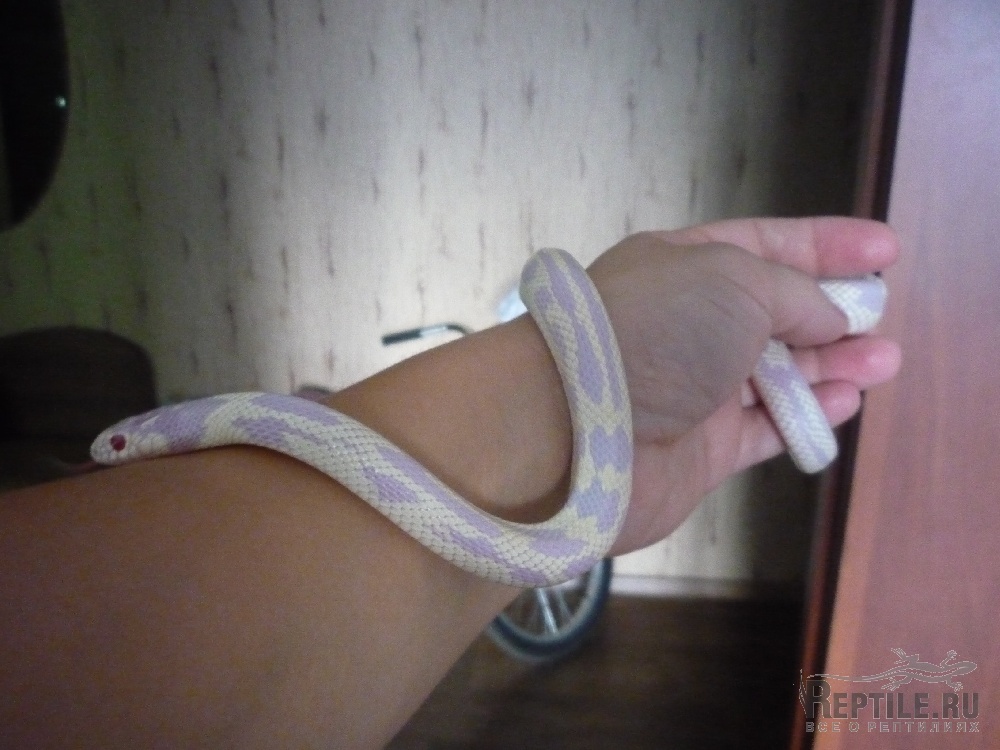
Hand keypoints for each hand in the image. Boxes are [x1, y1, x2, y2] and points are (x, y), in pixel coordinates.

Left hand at [586, 217, 900, 554]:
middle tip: (882, 312)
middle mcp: (686, 325)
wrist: (576, 429)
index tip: (884, 249)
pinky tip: (847, 400)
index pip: (764, 245)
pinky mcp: (701, 450)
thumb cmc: (654, 334)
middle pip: (773, 312)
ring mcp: (693, 389)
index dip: (824, 244)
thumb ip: (792, 294)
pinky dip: (808, 414)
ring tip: (884, 358)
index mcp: (682, 266)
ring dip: (833, 363)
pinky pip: (767, 426)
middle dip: (832, 310)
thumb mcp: (732, 280)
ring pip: (776, 373)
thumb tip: (827, 319)